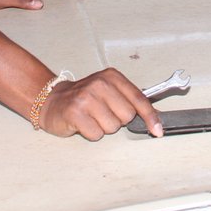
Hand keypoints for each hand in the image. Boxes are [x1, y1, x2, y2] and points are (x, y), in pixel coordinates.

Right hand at [38, 68, 162, 138]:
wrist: (52, 101)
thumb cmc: (84, 99)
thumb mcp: (109, 92)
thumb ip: (131, 101)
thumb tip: (156, 118)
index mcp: (112, 77)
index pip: (139, 99)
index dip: (151, 117)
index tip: (157, 130)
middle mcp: (100, 84)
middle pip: (127, 116)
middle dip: (117, 120)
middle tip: (102, 113)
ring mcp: (86, 97)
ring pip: (112, 127)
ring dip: (103, 128)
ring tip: (91, 118)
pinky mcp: (75, 112)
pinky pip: (96, 134)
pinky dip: (91, 134)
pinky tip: (83, 124)